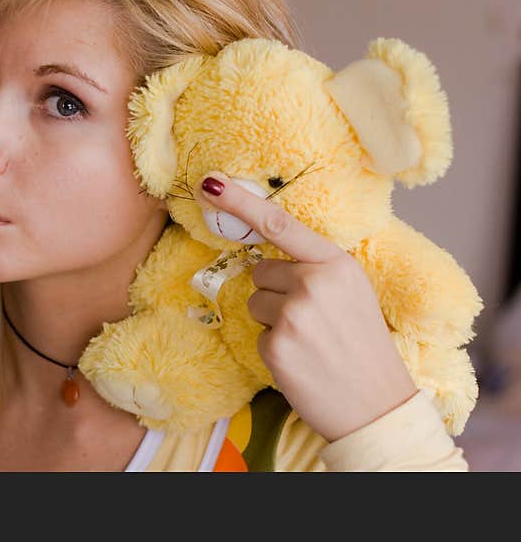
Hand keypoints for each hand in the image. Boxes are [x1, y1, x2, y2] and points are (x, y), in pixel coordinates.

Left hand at [200, 171, 417, 441]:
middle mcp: (314, 282)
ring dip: (273, 322)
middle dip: (276, 294)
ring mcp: (293, 314)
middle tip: (312, 322)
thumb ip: (315, 268)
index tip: (211, 183)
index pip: (279, 224)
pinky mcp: (276, 345)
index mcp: (337, 264)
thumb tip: (266, 258)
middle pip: (261, 272)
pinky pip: (256, 335)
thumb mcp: (352, 292)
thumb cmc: (363, 348)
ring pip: (254, 303)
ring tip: (308, 342)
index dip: (241, 203)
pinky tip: (302, 362)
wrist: (379, 407)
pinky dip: (273, 350)